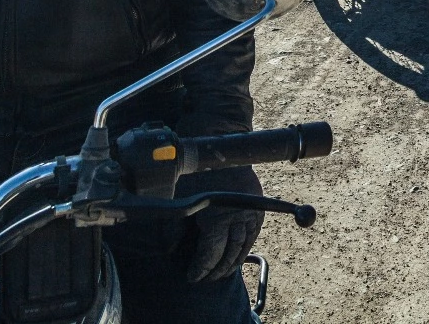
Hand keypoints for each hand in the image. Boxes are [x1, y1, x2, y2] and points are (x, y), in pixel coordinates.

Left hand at [180, 165, 263, 282]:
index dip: (201, 269)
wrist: (221, 151)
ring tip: (222, 273)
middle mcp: (238, 218)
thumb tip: (171, 251)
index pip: (210, 254)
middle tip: (206, 279)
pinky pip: (253, 235)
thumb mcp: (180, 201)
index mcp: (217, 218)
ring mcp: (251, 213)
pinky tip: (237, 257)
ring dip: (233, 263)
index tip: (192, 277)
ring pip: (243, 247)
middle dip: (216, 270)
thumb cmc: (196, 174)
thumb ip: (174, 229)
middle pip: (229, 254)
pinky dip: (245, 248)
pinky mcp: (258, 208)